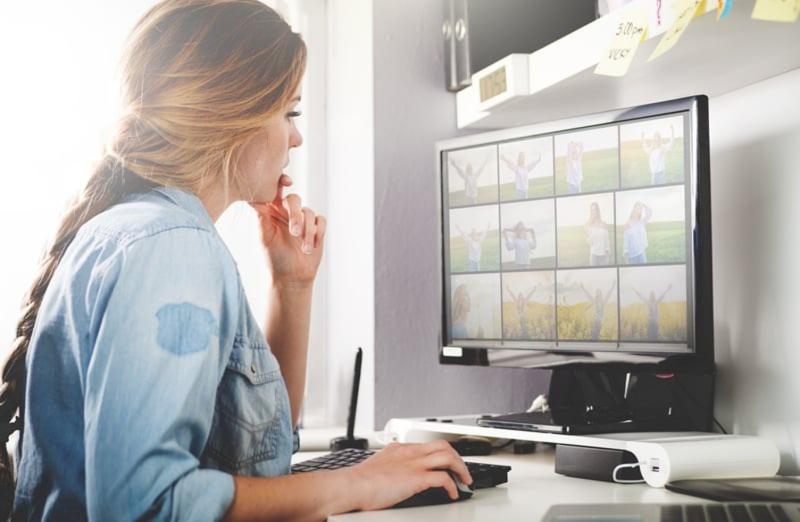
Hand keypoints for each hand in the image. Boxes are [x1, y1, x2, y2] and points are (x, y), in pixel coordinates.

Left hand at [250, 174, 325, 286]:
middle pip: (295, 199)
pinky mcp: (317, 228)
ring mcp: (303, 219)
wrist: (291, 277)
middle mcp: (287, 212)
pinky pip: (321, 221)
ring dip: (308, 231)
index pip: (275, 190)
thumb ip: (260, 217)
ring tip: (304, 249)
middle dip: (296, 215)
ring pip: (309, 212)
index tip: (287, 182)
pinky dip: (317, 232)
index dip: (281, 180)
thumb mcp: (264, 238)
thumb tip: (253, 198)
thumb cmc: (274, 258)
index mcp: (272, 211)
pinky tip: (312, 246)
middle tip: (294, 233)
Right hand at [345, 440, 472, 510]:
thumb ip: (389, 465)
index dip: (442, 452)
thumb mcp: (378, 465)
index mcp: (400, 448)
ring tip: (465, 480)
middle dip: (457, 458)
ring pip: (447, 457)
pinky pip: (443, 478)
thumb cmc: (359, 481)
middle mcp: (409, 452)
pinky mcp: (416, 478)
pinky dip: (452, 486)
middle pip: (443, 445)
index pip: (428, 444)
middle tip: (462, 470)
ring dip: (461, 469)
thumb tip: (393, 474)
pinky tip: (453, 494)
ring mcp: (413, 464)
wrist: (352, 486)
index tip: (448, 461)